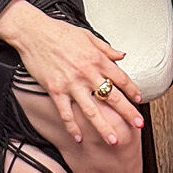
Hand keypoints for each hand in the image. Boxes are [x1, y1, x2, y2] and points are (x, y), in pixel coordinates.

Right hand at [0, 0, 143, 144]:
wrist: (33, 32)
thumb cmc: (59, 32)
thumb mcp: (88, 36)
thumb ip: (106, 48)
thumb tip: (121, 55)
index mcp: (96, 59)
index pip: (121, 78)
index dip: (132, 90)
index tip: (139, 100)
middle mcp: (87, 73)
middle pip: (112, 97)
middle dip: (127, 112)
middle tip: (138, 124)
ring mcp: (71, 83)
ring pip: (92, 110)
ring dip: (104, 127)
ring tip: (113, 140)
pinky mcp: (55, 90)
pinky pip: (66, 113)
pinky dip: (72, 127)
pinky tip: (78, 138)